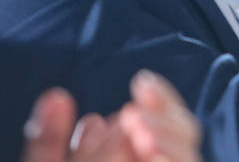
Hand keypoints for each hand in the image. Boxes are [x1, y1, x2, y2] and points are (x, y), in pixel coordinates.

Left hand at [20, 73, 200, 161]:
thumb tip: (55, 97)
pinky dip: (172, 158)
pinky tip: (151, 149)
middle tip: (137, 111)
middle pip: (185, 136)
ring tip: (138, 127)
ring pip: (189, 156)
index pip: (164, 122)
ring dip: (172, 139)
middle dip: (168, 118)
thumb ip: (48, 141)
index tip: (143, 84)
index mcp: (126, 152)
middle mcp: (147, 157)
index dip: (162, 101)